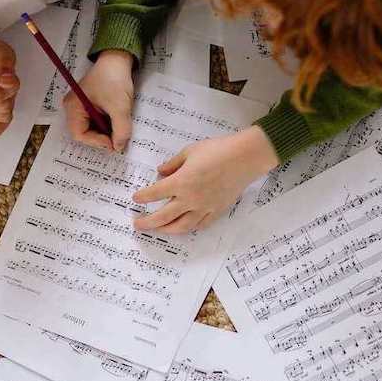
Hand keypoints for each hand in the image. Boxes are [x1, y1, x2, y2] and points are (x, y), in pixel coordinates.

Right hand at [0, 24, 19, 136]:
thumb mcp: (1, 50)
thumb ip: (5, 65)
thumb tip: (7, 83)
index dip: (10, 88)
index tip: (6, 77)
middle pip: (2, 108)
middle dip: (9, 96)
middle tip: (1, 83)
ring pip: (1, 119)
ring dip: (6, 106)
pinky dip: (1, 119)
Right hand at [64, 49, 134, 151]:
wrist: (117, 59)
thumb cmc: (114, 78)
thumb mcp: (120, 107)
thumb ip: (120, 130)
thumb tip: (119, 147)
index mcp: (74, 107)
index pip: (79, 134)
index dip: (97, 142)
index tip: (114, 143)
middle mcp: (73, 108)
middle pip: (85, 133)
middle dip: (101, 137)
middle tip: (118, 138)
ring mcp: (81, 106)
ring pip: (92, 128)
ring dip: (105, 131)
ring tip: (118, 127)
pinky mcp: (89, 104)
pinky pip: (96, 121)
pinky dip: (107, 124)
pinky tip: (116, 120)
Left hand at [131, 127, 278, 234]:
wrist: (245, 158)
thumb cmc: (217, 150)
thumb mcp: (189, 151)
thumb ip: (173, 164)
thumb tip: (160, 172)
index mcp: (180, 182)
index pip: (154, 193)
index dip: (143, 197)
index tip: (136, 198)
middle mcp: (190, 199)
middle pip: (163, 217)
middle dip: (148, 222)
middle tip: (137, 225)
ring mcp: (204, 208)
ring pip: (181, 226)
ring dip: (166, 230)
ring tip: (158, 230)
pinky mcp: (217, 211)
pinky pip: (200, 225)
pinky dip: (189, 228)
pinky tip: (183, 227)